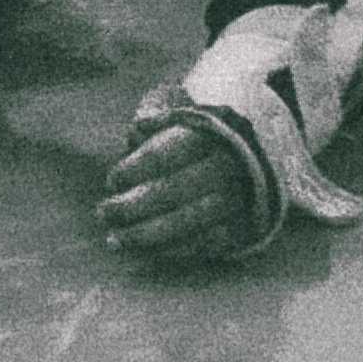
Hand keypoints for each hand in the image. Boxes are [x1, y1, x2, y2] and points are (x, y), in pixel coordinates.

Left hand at [97, 114, 264, 265]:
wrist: (260, 156)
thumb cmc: (206, 132)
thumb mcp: (186, 109)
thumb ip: (158, 115)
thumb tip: (137, 131)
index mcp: (212, 133)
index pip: (165, 153)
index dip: (134, 168)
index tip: (112, 178)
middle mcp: (229, 166)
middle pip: (174, 190)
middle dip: (133, 206)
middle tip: (103, 213)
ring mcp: (240, 199)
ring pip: (190, 221)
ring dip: (147, 234)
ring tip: (115, 241)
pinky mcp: (245, 226)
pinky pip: (206, 243)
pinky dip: (173, 249)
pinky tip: (146, 251)